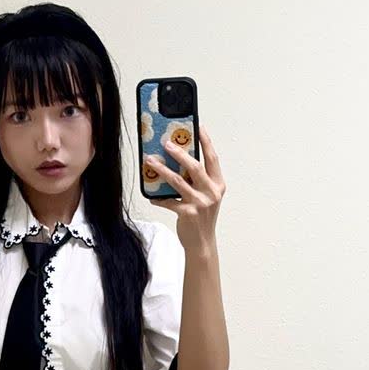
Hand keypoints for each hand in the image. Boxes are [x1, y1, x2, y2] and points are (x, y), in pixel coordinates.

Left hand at [144, 125, 225, 253]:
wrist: (202, 243)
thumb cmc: (203, 217)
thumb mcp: (206, 196)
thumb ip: (198, 181)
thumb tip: (179, 161)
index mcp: (218, 185)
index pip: (212, 158)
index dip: (206, 141)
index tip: (198, 127)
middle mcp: (211, 192)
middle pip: (195, 166)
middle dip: (179, 153)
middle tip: (166, 143)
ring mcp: (200, 203)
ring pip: (178, 181)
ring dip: (162, 170)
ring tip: (150, 162)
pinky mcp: (187, 213)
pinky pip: (168, 201)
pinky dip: (158, 198)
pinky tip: (151, 196)